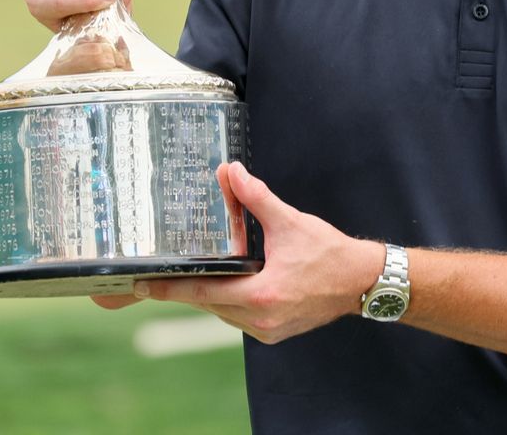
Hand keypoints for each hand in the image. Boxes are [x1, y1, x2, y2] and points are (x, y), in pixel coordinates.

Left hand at [92, 162, 386, 343]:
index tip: (143, 285)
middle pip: (209, 304)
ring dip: (209, 296)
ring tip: (188, 277)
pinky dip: (230, 303)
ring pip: (223, 314)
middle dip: (185, 289)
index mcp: (260, 295)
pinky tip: (227, 286)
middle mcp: (260, 320)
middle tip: (156, 277)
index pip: (202, 292)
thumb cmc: (329, 253)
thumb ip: (256, 198)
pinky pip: (239, 319)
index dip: (170, 288)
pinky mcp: (274, 333)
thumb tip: (231, 172)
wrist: (362, 282)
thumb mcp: (290, 222)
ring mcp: (267, 331)